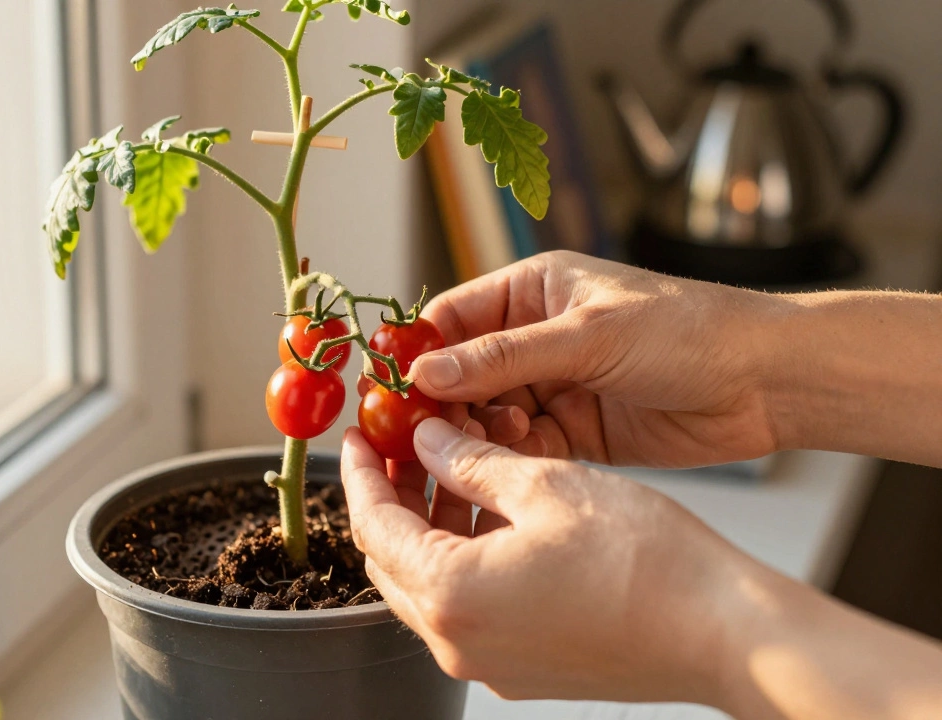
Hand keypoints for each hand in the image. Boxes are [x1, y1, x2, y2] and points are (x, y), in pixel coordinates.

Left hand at [340, 418, 753, 704]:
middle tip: (402, 445)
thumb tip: (429, 441)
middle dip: (391, 497)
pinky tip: (490, 514)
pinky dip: (463, 559)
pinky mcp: (521, 669)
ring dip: (430, 526)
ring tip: (454, 466)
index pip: (374, 525)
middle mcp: (457, 642)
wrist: (722, 632)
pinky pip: (466, 609)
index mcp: (452, 594)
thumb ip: (471, 463)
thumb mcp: (546, 486)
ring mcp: (488, 664)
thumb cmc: (646, 560)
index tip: (359, 435)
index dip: (361, 472)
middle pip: (392, 560)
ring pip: (429, 585)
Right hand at [409, 251, 779, 467]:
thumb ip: (504, 358)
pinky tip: (506, 467)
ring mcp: (555, 386)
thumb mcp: (588, 336)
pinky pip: (523, 449)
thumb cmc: (690, 331)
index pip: (451, 318)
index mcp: (534, 290)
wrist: (768, 383)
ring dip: (475, 436)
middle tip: (414, 436)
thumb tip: (425, 374)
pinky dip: (510, 460)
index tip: (383, 388)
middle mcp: (537, 336)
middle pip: (462, 373)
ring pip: (487, 416)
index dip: (414, 352)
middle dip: (439, 404)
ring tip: (471, 451)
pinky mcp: (577, 433)